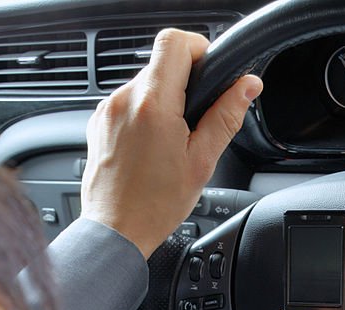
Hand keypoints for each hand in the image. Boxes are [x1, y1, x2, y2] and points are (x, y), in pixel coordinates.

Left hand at [81, 29, 261, 258]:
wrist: (115, 232)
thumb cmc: (154, 205)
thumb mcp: (201, 161)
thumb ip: (226, 117)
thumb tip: (247, 86)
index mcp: (153, 104)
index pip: (175, 42)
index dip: (197, 50)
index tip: (206, 74)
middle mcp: (124, 100)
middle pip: (159, 63)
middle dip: (182, 83)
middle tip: (193, 120)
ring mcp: (106, 111)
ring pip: (143, 84)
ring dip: (161, 101)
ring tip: (169, 141)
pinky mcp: (97, 124)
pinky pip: (126, 104)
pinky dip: (142, 116)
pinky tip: (149, 147)